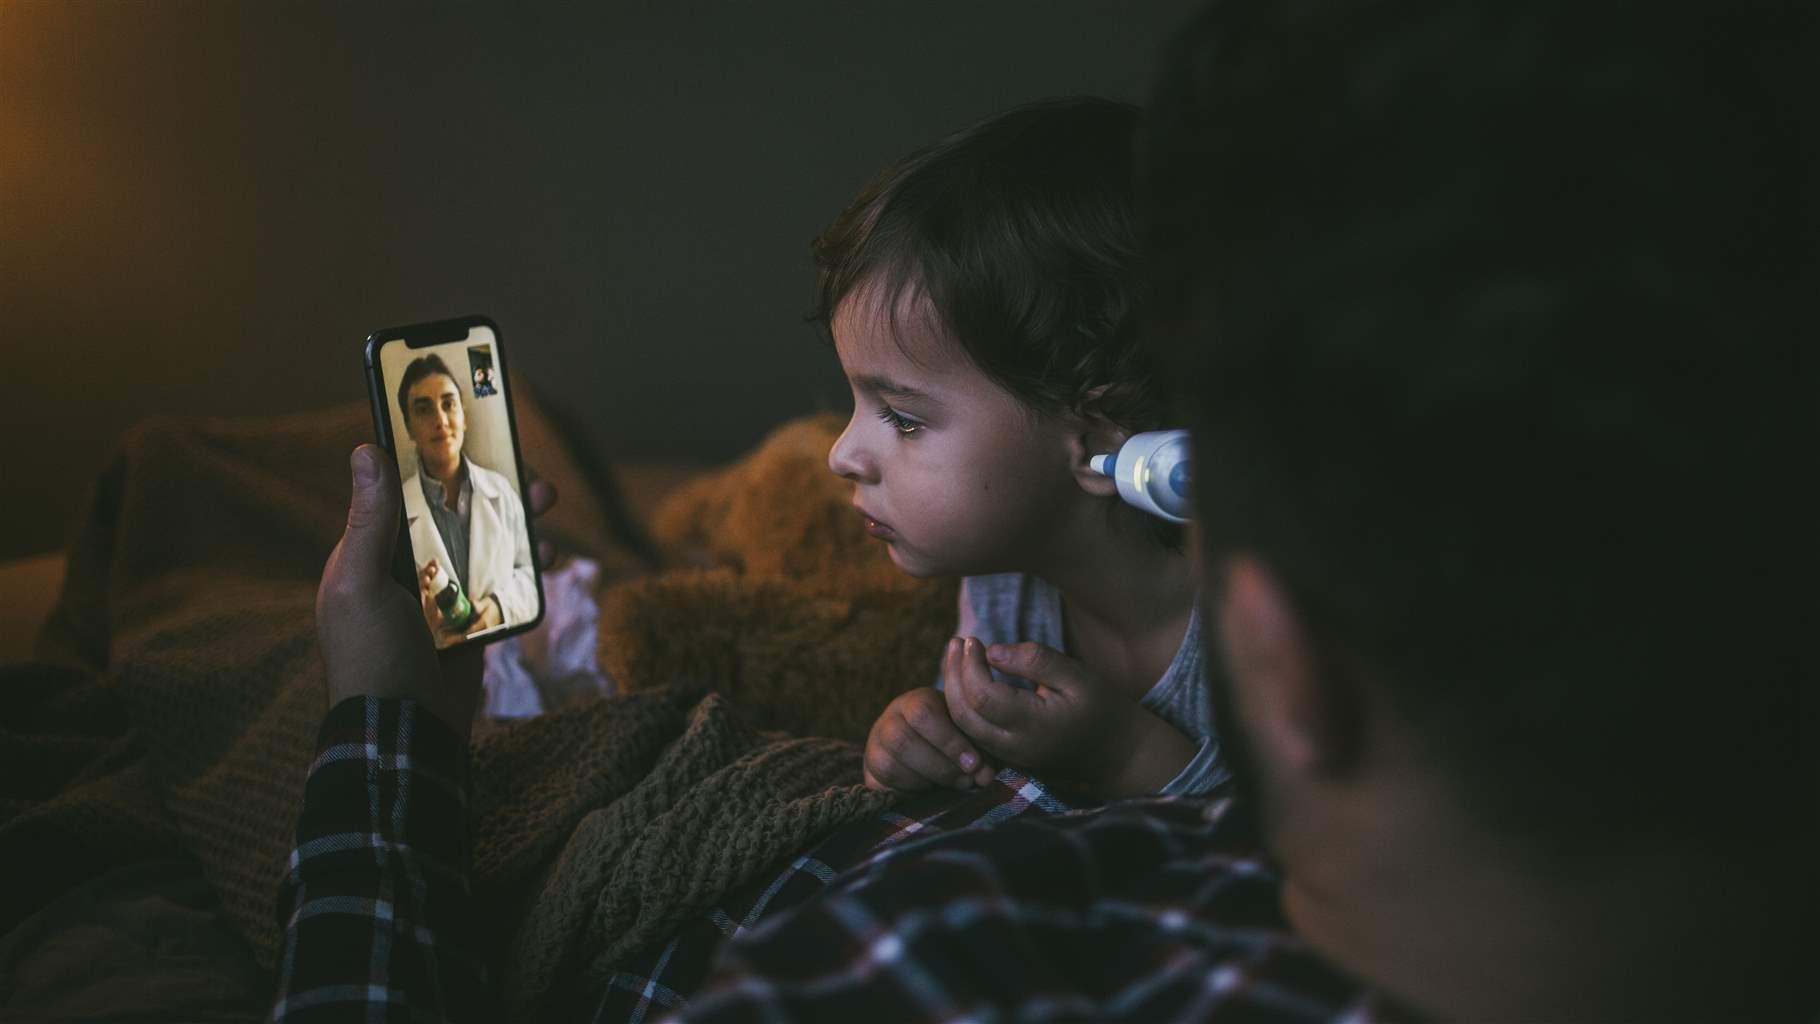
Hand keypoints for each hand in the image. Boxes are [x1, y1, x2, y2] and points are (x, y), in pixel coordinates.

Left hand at [316, 446, 557, 740]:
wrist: (405, 732)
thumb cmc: (372, 657)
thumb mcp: (361, 584)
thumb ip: (370, 521)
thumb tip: (365, 450)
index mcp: (371, 552)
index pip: (404, 492)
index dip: (438, 464)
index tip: (472, 437)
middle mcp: (406, 567)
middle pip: (454, 512)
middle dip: (493, 489)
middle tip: (530, 474)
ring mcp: (443, 594)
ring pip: (485, 542)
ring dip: (518, 521)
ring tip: (546, 506)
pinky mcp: (473, 620)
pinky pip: (504, 580)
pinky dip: (527, 564)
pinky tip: (547, 556)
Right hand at [863, 683, 996, 792]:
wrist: (930, 753)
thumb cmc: (956, 740)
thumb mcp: (969, 736)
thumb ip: (979, 752)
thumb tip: (984, 777)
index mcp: (915, 701)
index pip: (923, 713)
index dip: (949, 741)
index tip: (974, 763)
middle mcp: (889, 720)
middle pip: (901, 740)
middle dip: (940, 766)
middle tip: (967, 781)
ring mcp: (875, 747)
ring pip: (889, 765)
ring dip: (926, 781)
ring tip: (953, 787)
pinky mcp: (869, 774)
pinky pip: (882, 787)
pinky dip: (910, 793)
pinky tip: (931, 792)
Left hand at [942, 638, 1195, 798]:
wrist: (1117, 753)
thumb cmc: (1101, 708)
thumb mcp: (1077, 676)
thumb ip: (1036, 660)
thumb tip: (992, 650)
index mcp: (1033, 725)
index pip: (982, 696)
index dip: (970, 665)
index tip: (974, 639)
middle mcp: (1014, 747)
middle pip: (963, 714)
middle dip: (953, 675)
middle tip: (956, 643)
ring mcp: (1008, 758)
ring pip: (962, 727)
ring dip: (952, 690)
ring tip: (956, 656)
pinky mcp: (1007, 758)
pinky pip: (972, 734)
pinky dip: (962, 705)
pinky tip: (965, 680)